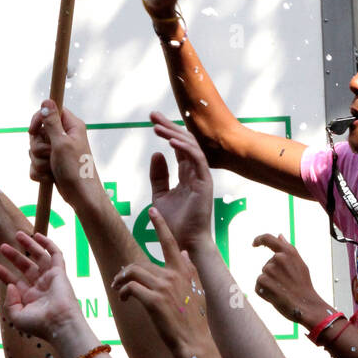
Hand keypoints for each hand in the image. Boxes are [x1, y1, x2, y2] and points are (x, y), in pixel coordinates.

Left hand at [0, 230, 81, 341]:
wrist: (59, 323)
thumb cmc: (39, 324)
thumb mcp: (17, 317)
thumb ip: (10, 302)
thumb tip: (10, 285)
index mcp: (29, 298)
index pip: (14, 281)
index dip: (4, 273)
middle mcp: (39, 286)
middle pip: (25, 266)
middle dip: (14, 256)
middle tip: (3, 246)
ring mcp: (49, 278)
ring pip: (39, 256)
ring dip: (29, 244)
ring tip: (17, 234)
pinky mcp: (59, 271)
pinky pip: (55, 254)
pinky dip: (47, 244)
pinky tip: (38, 235)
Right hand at [28, 100, 92, 198]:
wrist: (81, 196)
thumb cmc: (76, 169)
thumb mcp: (62, 143)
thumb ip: (52, 123)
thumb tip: (46, 101)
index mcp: (71, 126)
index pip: (50, 111)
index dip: (39, 119)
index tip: (32, 130)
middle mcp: (64, 136)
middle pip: (38, 133)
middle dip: (38, 147)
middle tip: (50, 154)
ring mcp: (56, 151)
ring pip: (34, 151)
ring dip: (40, 162)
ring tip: (52, 168)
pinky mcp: (51, 165)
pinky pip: (34, 165)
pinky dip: (40, 173)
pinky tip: (51, 178)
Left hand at [112, 207, 211, 357]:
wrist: (196, 343)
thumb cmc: (195, 320)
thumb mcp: (197, 290)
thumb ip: (190, 270)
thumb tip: (184, 252)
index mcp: (185, 269)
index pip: (170, 241)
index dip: (160, 224)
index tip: (152, 211)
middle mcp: (174, 274)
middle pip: (141, 263)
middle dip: (126, 271)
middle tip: (119, 280)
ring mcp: (164, 287)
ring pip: (133, 272)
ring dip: (121, 280)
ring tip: (118, 289)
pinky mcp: (154, 301)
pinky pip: (131, 288)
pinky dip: (124, 292)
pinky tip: (124, 299)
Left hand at [148, 112, 212, 251]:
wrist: (184, 243)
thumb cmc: (174, 223)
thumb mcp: (159, 196)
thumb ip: (158, 176)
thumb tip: (156, 153)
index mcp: (187, 174)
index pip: (178, 146)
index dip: (167, 132)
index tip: (152, 120)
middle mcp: (196, 172)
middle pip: (184, 142)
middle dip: (169, 127)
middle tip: (153, 115)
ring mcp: (202, 176)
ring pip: (191, 147)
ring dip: (174, 134)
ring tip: (157, 127)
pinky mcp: (205, 182)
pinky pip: (196, 159)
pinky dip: (184, 148)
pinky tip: (171, 141)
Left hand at [252, 234, 327, 327]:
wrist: (307, 306)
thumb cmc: (304, 286)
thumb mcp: (300, 264)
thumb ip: (288, 249)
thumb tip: (279, 235)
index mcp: (288, 251)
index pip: (268, 238)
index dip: (259, 239)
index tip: (254, 244)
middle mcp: (278, 258)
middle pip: (268, 265)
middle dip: (274, 275)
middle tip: (286, 285)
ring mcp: (270, 270)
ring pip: (263, 276)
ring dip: (269, 284)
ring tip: (282, 291)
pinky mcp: (263, 282)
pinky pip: (258, 286)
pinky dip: (264, 292)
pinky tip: (275, 297)